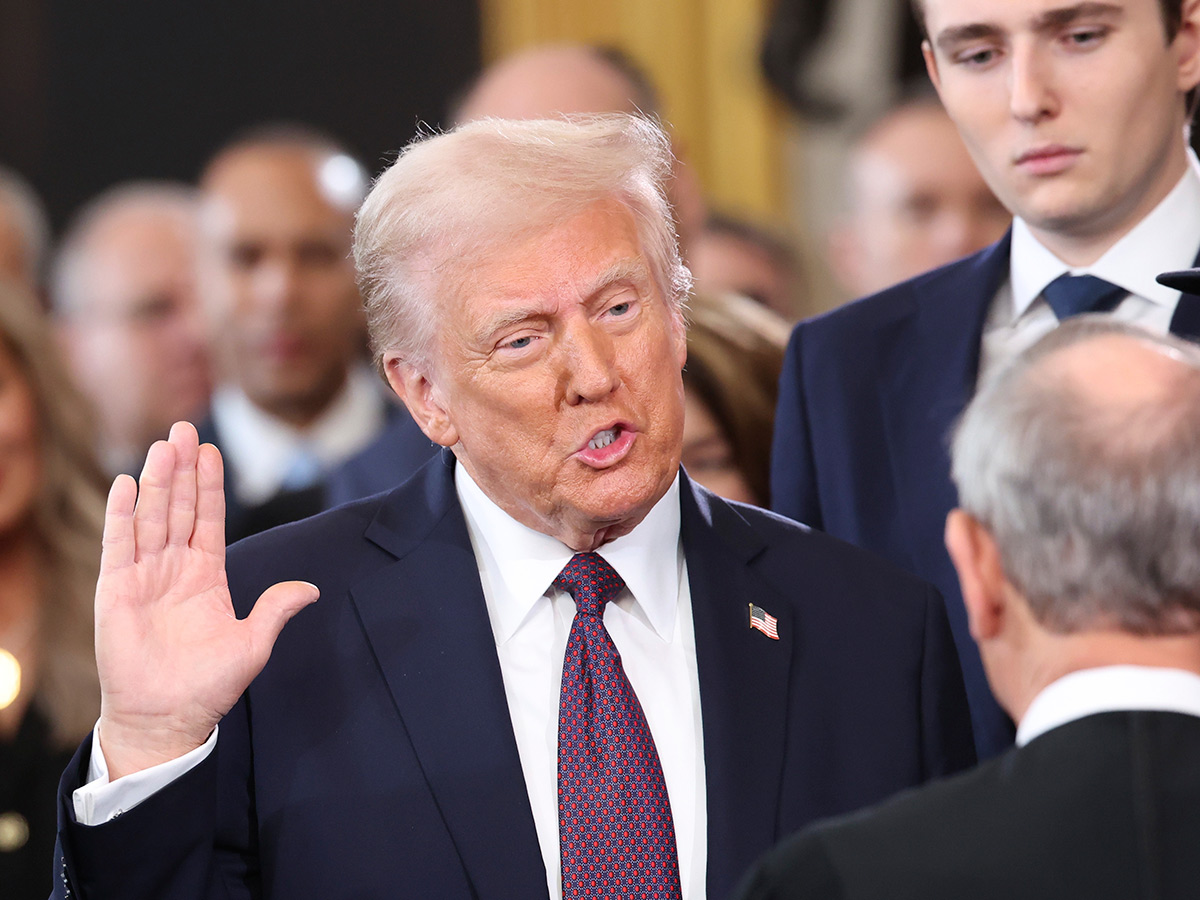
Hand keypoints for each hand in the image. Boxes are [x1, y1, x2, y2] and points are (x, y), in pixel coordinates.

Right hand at [95, 422, 317, 779]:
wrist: (167, 718)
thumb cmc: (208, 685)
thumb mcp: (253, 643)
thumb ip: (275, 609)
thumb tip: (311, 589)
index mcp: (206, 575)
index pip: (209, 518)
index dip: (209, 484)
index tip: (211, 449)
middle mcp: (174, 569)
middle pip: (178, 508)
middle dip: (182, 469)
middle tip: (184, 428)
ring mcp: (143, 577)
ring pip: (150, 518)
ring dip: (156, 481)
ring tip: (162, 445)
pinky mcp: (115, 592)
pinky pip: (119, 546)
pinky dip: (122, 515)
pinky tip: (125, 484)